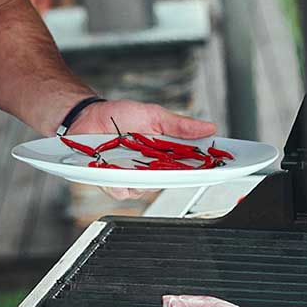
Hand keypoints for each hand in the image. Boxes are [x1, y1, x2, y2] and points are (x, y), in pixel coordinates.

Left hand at [70, 100, 217, 200]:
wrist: (87, 116)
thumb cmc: (119, 116)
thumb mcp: (153, 115)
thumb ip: (179, 125)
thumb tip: (209, 127)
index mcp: (164, 154)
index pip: (189, 166)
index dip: (205, 169)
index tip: (218, 167)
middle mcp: (150, 169)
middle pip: (169, 182)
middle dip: (174, 176)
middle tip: (174, 165)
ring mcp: (130, 177)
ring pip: (145, 190)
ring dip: (142, 178)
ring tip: (136, 163)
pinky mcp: (111, 182)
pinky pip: (120, 191)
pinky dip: (119, 183)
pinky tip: (116, 171)